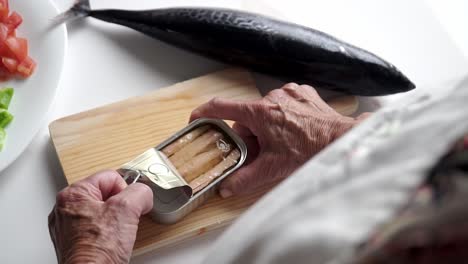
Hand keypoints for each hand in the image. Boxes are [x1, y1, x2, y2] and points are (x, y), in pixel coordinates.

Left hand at [48, 170, 152, 263]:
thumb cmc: (98, 250)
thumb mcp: (128, 209)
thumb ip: (140, 192)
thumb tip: (143, 193)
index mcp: (73, 194)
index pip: (110, 177)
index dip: (126, 191)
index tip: (130, 206)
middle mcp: (65, 208)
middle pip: (105, 194)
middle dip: (119, 207)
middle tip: (122, 223)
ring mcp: (67, 227)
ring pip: (101, 213)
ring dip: (114, 222)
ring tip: (116, 236)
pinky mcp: (73, 243)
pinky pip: (95, 230)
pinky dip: (106, 235)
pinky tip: (110, 244)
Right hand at [190, 83, 368, 197]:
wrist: (341, 140)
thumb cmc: (310, 150)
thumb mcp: (272, 168)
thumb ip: (244, 179)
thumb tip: (226, 188)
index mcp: (259, 112)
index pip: (220, 106)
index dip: (204, 112)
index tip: (196, 119)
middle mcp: (271, 97)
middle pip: (246, 116)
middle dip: (249, 134)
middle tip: (260, 151)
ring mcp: (288, 92)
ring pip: (265, 110)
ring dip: (266, 125)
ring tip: (282, 142)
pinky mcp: (302, 92)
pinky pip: (283, 102)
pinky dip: (283, 115)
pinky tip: (294, 129)